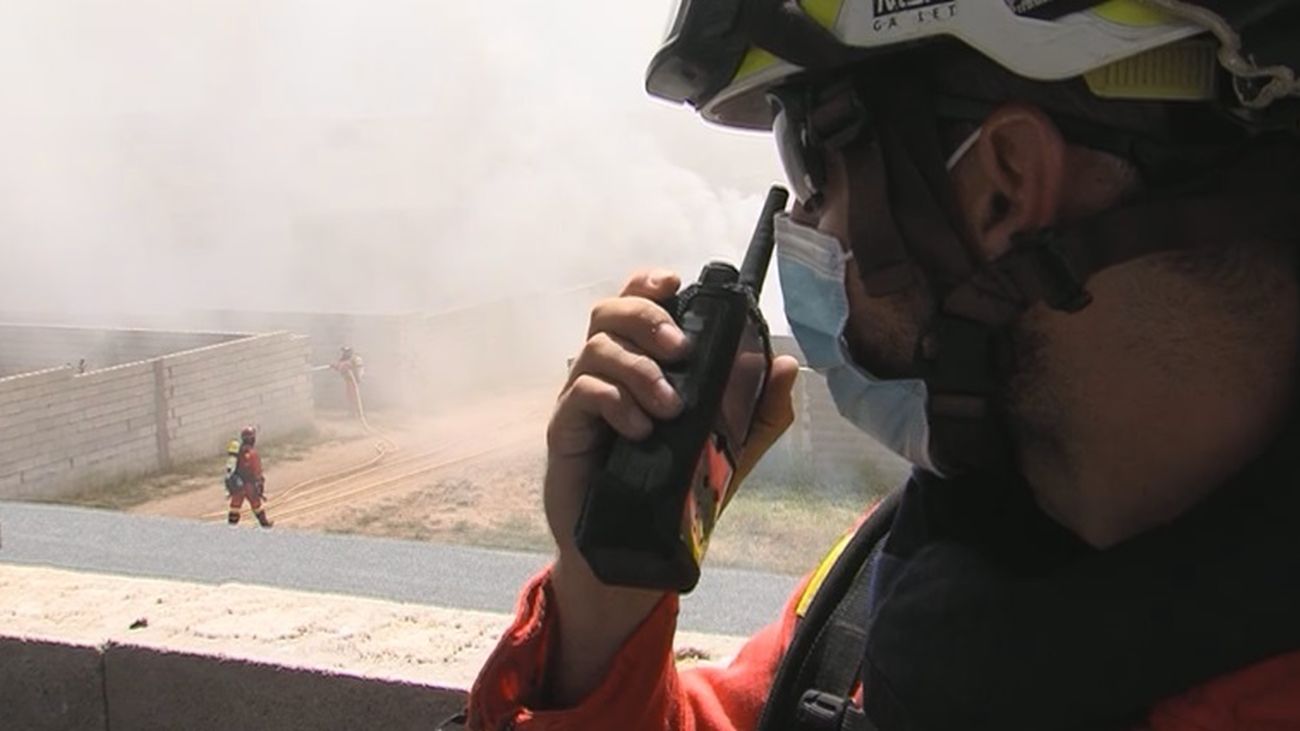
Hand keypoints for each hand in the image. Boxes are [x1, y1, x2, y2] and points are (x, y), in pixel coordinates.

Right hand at [541, 268, 798, 703]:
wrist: (630, 550)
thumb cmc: (675, 489)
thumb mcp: (730, 448)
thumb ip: (760, 409)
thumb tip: (788, 364)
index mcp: (641, 363)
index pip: (635, 302)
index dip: (649, 283)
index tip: (676, 285)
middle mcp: (607, 372)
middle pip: (608, 312)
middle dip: (646, 318)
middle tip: (681, 350)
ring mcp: (581, 399)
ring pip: (596, 348)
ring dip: (639, 369)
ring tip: (670, 408)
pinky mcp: (565, 431)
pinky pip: (582, 395)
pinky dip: (616, 404)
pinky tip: (641, 432)